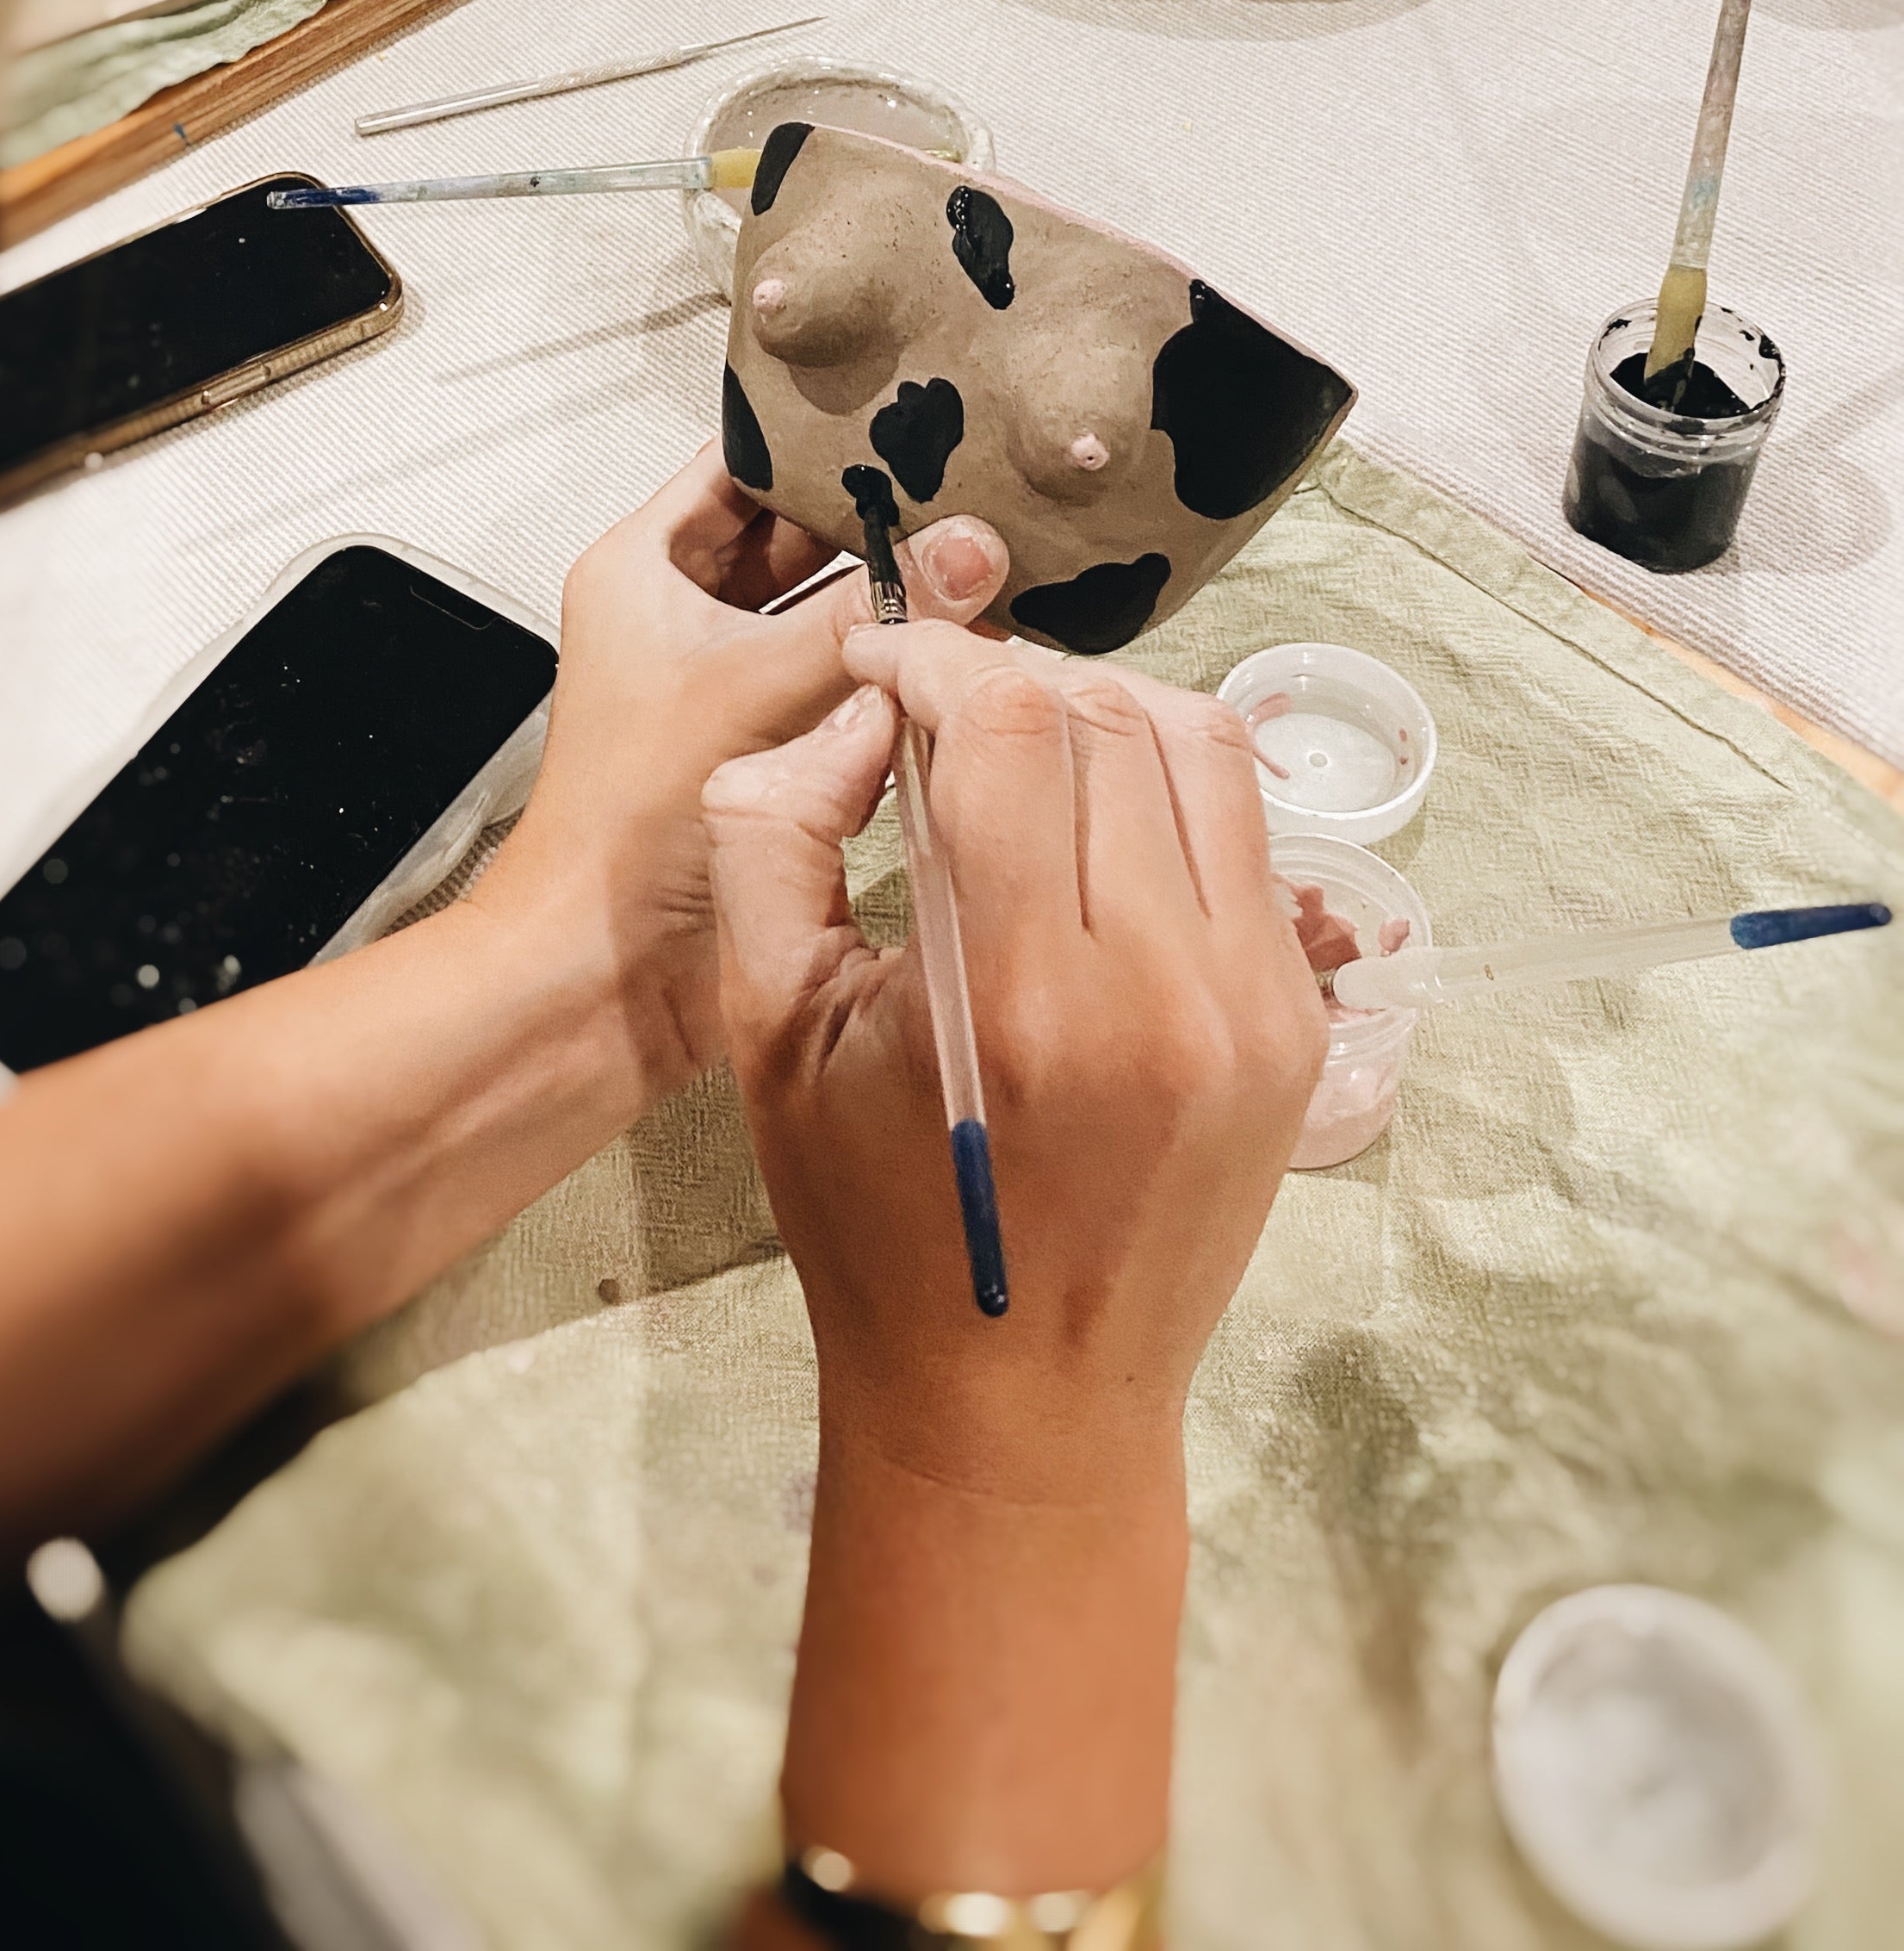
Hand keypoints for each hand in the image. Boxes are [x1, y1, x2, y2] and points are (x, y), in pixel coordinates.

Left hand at [477, 446, 1007, 1089]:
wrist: (606, 974)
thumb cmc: (619, 834)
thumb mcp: (753, 691)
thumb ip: (866, 617)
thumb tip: (962, 551)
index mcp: (643, 569)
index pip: (740, 464)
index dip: (815, 444)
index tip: (903, 427)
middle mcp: (682, 618)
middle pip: (799, 539)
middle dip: (877, 531)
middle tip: (964, 512)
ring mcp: (727, 684)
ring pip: (828, 616)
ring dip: (888, 610)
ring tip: (969, 583)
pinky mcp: (767, 746)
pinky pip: (842, 688)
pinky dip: (887, 681)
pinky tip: (941, 672)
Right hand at [706, 623, 1321, 1488]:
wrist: (1018, 1402)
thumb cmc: (872, 1222)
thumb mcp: (766, 1031)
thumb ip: (776, 837)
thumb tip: (854, 712)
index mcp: (1020, 994)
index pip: (1011, 722)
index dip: (937, 662)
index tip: (883, 667)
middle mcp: (1162, 986)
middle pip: (1110, 717)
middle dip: (1011, 679)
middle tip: (941, 708)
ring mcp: (1253, 1006)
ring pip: (1204, 751)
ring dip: (1104, 714)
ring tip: (1026, 748)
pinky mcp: (1297, 1028)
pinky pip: (1248, 839)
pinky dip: (1169, 793)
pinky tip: (1096, 828)